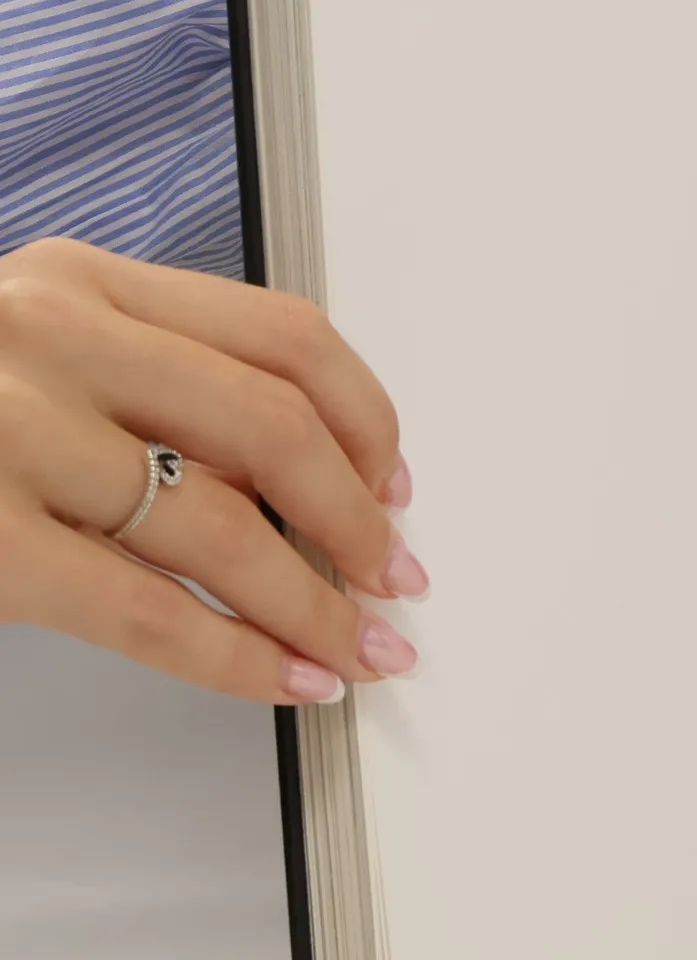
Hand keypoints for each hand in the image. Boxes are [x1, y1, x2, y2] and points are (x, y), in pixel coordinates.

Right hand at [0, 239, 422, 701]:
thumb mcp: (32, 351)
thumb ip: (153, 389)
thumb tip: (307, 483)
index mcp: (82, 278)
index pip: (285, 335)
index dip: (366, 420)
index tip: (395, 484)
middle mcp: (50, 334)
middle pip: (276, 428)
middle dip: (357, 521)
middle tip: (395, 579)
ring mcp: (7, 432)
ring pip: (222, 525)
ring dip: (315, 601)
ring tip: (361, 645)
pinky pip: (145, 611)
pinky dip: (238, 657)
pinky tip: (288, 681)